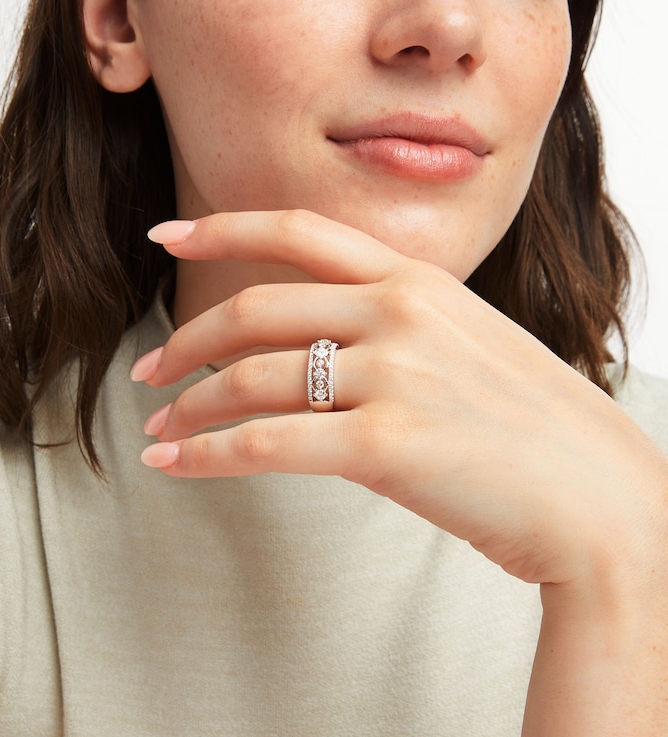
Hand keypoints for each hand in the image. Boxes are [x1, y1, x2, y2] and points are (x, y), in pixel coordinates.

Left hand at [133, 210, 667, 587]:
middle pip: (256, 308)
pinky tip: (174, 465)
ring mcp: (395, 374)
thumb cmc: (531, 426)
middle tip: (150, 372)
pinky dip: (208, 455)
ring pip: (251, 378)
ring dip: (190, 406)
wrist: (599, 496)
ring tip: (159, 430)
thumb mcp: (464, 346)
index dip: (222, 227)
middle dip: (187, 342)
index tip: (166, 235)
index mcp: (417, 280)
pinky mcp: (388, 444)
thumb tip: (314, 353)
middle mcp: (400, 313)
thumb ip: (392, 332)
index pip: (300, 230)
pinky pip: (267, 442)